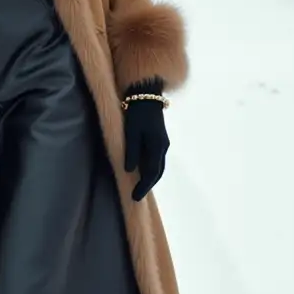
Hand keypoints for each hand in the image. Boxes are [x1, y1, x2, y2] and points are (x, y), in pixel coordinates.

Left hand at [123, 81, 168, 201]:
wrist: (146, 96)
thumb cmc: (137, 113)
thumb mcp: (131, 132)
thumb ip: (131, 151)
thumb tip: (129, 170)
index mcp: (157, 147)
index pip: (151, 173)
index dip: (143, 187)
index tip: (134, 197)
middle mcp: (163, 147)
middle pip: (158, 172)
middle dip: (148, 185)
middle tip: (137, 195)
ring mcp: (163, 143)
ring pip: (159, 166)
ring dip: (151, 178)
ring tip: (140, 187)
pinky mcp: (160, 139)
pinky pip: (157, 159)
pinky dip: (152, 169)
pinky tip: (144, 171)